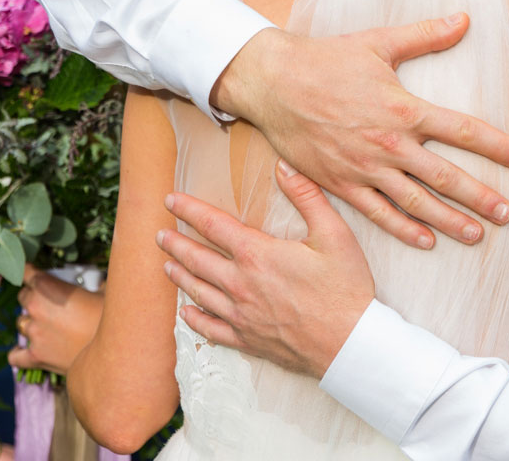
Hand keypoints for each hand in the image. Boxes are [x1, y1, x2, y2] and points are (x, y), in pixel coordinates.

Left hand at [6, 267, 103, 374]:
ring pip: (20, 324)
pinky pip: (15, 355)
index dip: (28, 271)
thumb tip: (98, 282)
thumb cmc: (111, 315)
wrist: (114, 348)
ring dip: (31, 323)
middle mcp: (35, 308)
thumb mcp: (104, 291)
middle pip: (23, 298)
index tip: (32, 272)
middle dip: (34, 298)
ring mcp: (33, 333)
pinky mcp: (35, 356)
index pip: (25, 273)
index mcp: (47, 287)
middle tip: (50, 302)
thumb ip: (94, 284)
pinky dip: (18, 352)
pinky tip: (25, 350)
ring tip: (46, 326)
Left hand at [156, 160, 372, 378]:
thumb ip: (307, 197)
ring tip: (167, 265)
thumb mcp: (334, 234)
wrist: (349, 342)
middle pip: (197, 259)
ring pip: (198, 292)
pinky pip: (210, 328)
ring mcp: (240, 315)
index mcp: (258, 255)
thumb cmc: (346, 287)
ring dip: (180, 276)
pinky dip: (194, 318)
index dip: (189, 211)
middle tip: (159, 235)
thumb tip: (284, 165)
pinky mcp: (247, 339)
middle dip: (175, 244)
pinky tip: (185, 312)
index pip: (213, 226)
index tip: (171, 201)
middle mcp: (241, 284)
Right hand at [213, 15, 508, 249]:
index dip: (495, 145)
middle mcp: (389, 143)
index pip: (462, 130)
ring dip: (448, 220)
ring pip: (415, 201)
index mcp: (404, 108)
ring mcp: (364, 168)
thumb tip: (464, 19)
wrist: (273, 83)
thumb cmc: (327, 59)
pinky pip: (377, 213)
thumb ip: (426, 35)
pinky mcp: (341, 183)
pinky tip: (425, 240)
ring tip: (476, 234)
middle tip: (508, 213)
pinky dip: (403, 228)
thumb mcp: (380, 42)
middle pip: (445, 176)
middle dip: (480, 196)